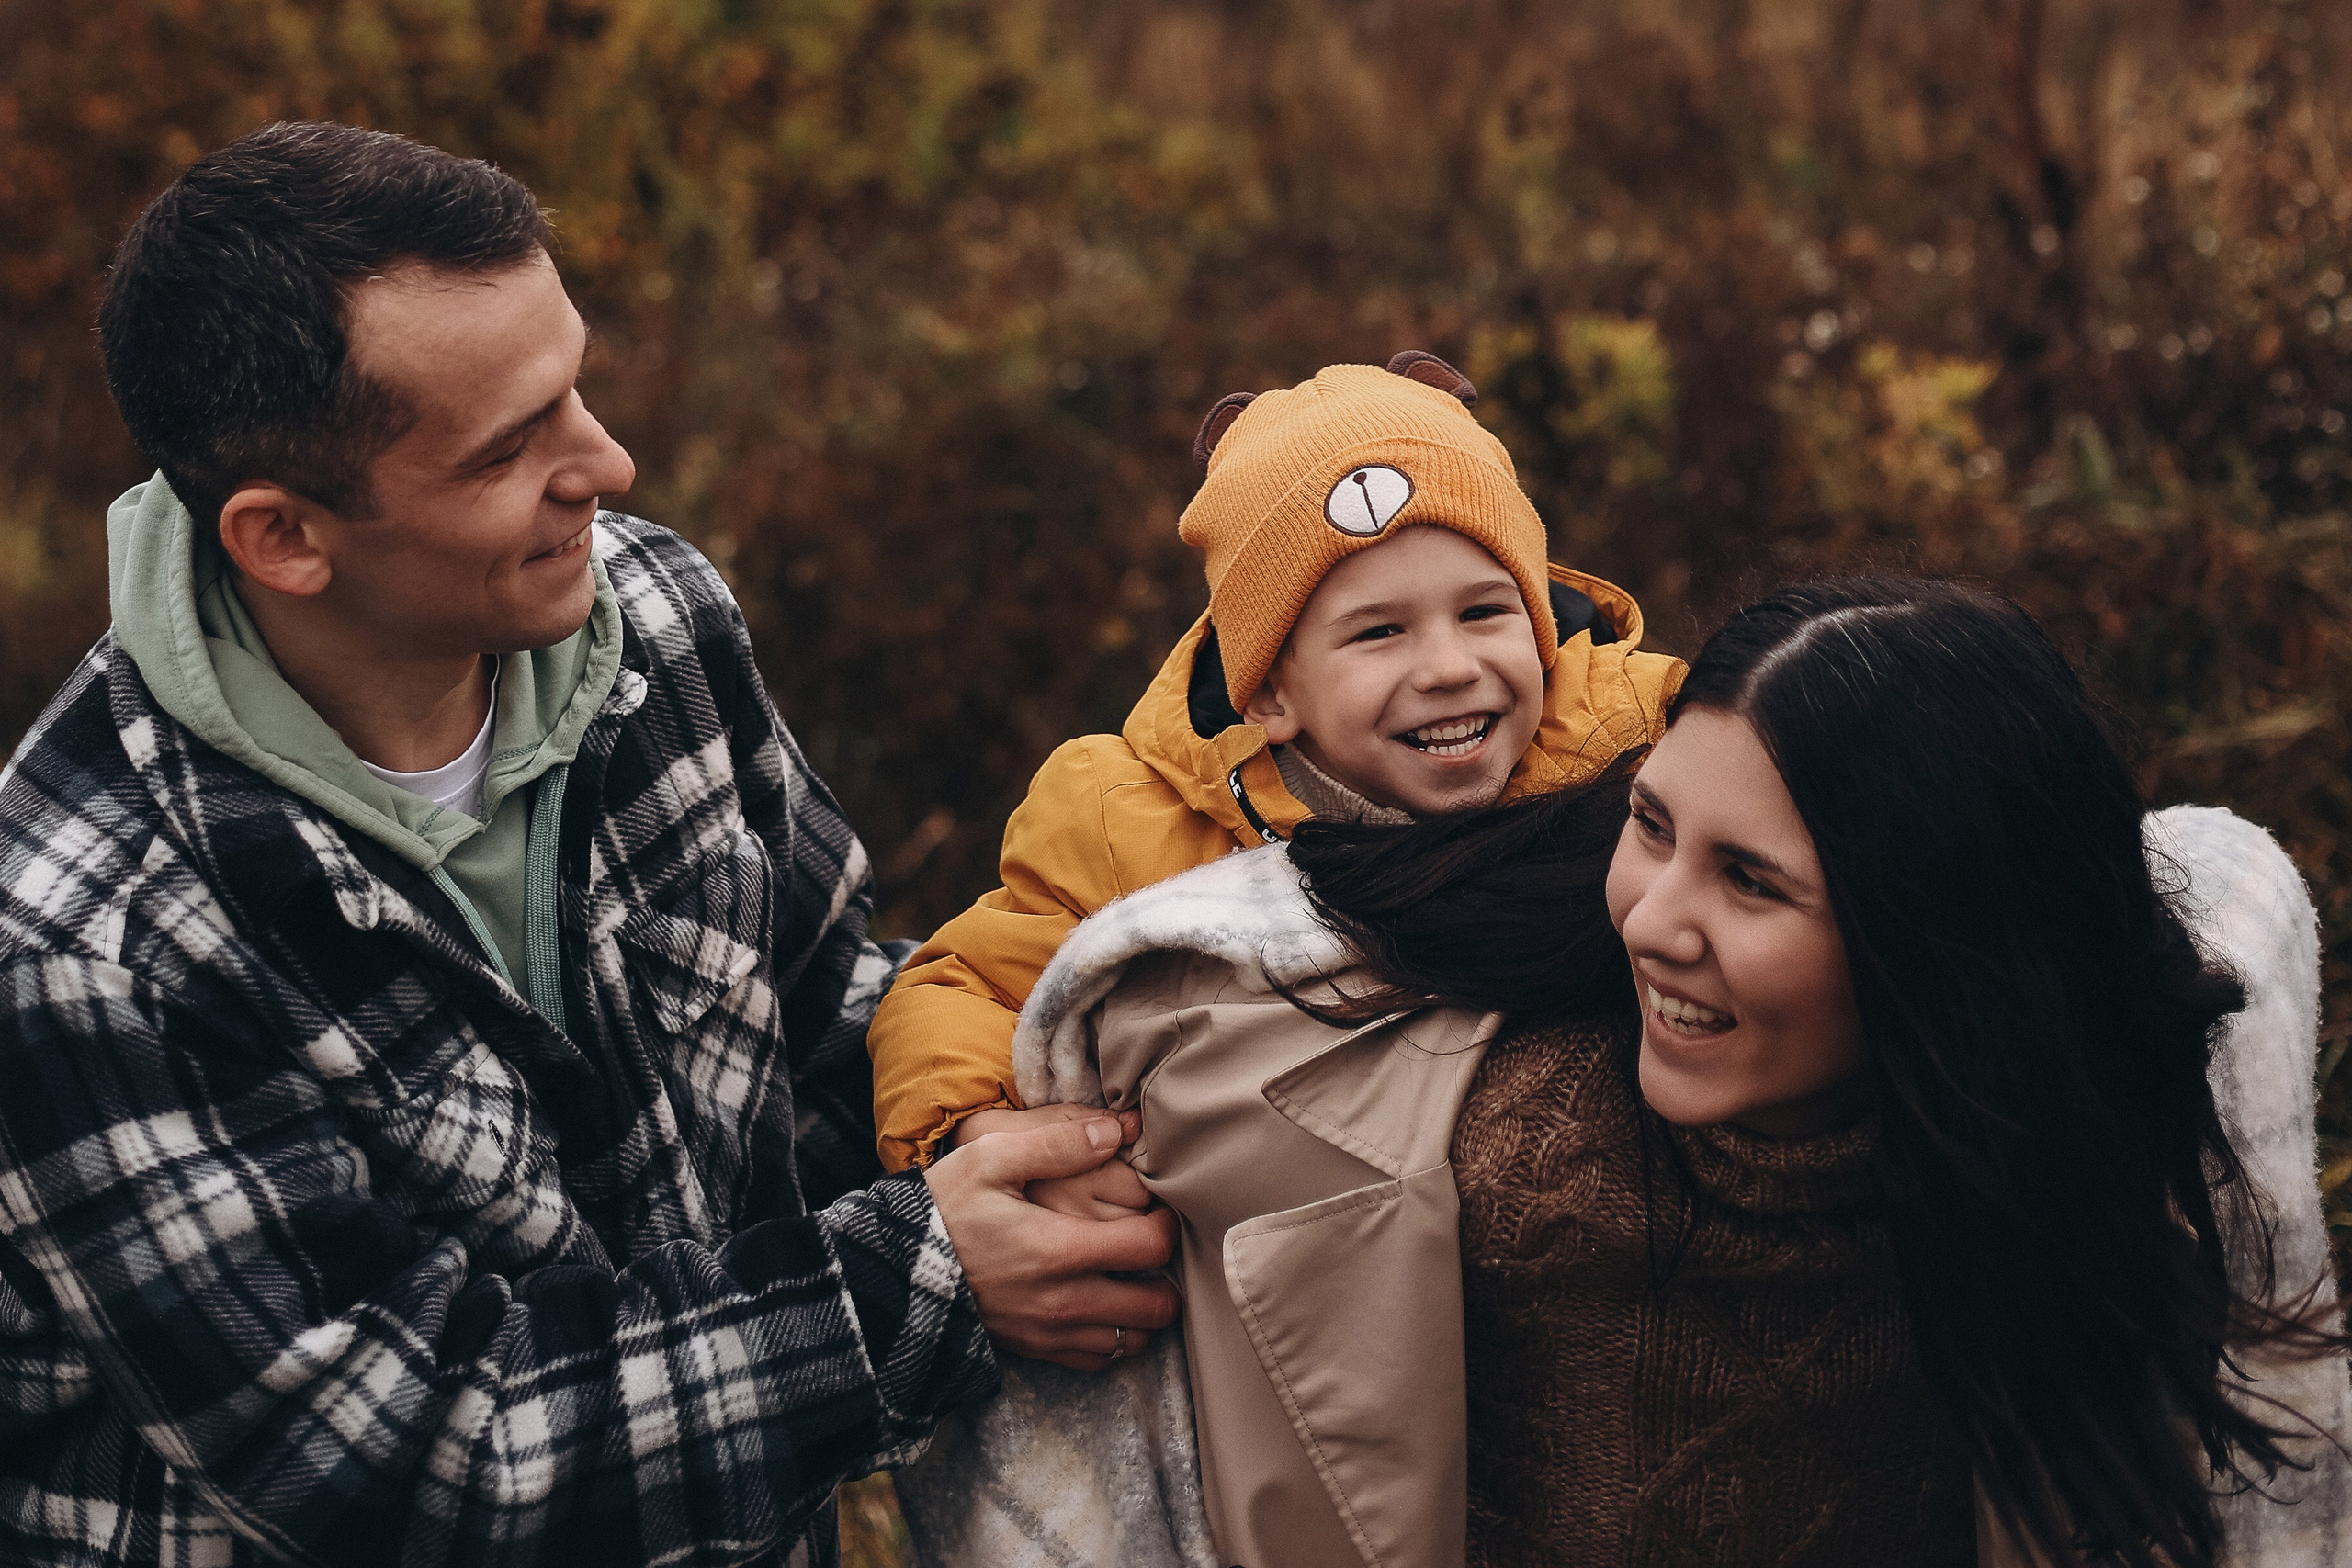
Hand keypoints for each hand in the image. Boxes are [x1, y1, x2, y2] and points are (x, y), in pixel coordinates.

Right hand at [925, 1110, 1179, 1369]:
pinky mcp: (1036, 1351)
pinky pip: (1099, 1360)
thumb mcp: (991, 1158)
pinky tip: (1103, 1306)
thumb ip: (1058, 1143)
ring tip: (1132, 1278)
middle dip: (1167, 1277)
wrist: (892, 1271)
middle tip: (1152, 1248)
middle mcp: (1064, 1302)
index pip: (1151, 1247)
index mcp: (1060, 1249)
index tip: (1156, 1210)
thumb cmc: (944, 1210)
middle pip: (1157, 1307)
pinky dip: (1114, 1338)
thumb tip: (1117, 1131)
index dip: (1167, 1224)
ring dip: (1144, 1312)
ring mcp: (1051, 1333)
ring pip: (1133, 1341)